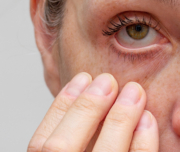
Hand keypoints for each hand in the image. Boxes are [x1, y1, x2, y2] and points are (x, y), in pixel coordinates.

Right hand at [27, 73, 158, 151]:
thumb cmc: (81, 150)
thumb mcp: (67, 146)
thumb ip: (69, 133)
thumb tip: (84, 91)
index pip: (42, 143)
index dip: (62, 104)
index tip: (83, 78)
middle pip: (61, 149)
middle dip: (86, 107)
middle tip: (107, 80)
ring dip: (118, 120)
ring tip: (133, 91)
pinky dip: (141, 147)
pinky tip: (148, 120)